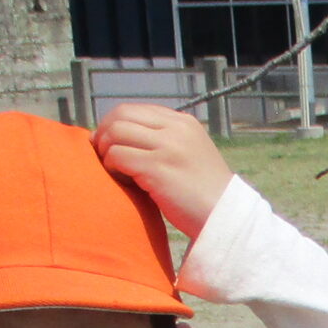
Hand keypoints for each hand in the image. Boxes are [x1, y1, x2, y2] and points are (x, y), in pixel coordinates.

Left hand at [92, 103, 233, 236]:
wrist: (225, 218)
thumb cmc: (203, 194)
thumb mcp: (189, 154)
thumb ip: (165, 140)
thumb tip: (123, 135)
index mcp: (183, 122)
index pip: (135, 109)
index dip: (113, 124)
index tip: (108, 144)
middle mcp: (176, 128)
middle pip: (121, 115)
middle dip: (104, 134)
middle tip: (101, 155)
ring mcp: (167, 147)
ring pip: (116, 133)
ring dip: (106, 152)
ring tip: (115, 171)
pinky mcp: (158, 168)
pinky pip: (118, 156)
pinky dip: (112, 168)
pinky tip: (124, 182)